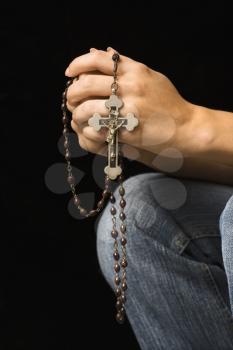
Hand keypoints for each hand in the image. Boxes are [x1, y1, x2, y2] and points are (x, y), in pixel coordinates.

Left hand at [65, 48, 209, 159]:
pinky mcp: (128, 130)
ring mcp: (129, 108)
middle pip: (86, 83)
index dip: (78, 63)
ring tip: (78, 116)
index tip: (69, 72)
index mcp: (135, 70)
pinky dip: (88, 129)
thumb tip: (105, 51)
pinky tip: (90, 130)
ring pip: (87, 108)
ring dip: (77, 113)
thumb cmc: (168, 103)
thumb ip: (128, 65)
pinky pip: (97, 128)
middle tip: (70, 99)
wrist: (185, 127)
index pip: (97, 59)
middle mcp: (131, 86)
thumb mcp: (151, 77)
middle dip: (72, 93)